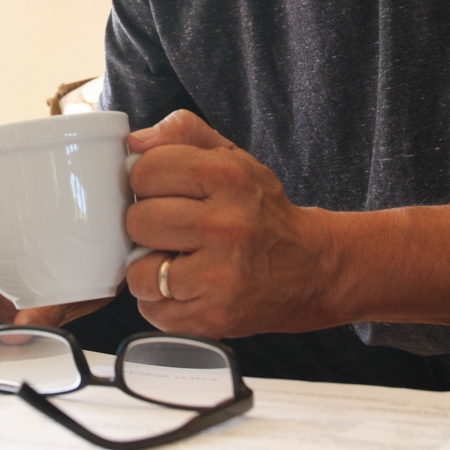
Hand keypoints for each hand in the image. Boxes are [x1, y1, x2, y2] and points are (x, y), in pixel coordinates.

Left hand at [124, 109, 335, 337]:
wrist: (314, 269)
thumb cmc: (261, 210)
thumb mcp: (232, 157)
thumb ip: (182, 133)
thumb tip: (135, 142)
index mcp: (227, 176)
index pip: (145, 171)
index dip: (145, 181)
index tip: (161, 189)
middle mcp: (226, 225)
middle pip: (137, 221)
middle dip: (146, 224)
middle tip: (171, 227)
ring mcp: (221, 275)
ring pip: (139, 271)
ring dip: (149, 268)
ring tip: (176, 259)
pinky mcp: (216, 316)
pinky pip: (153, 310)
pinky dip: (160, 301)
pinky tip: (186, 286)